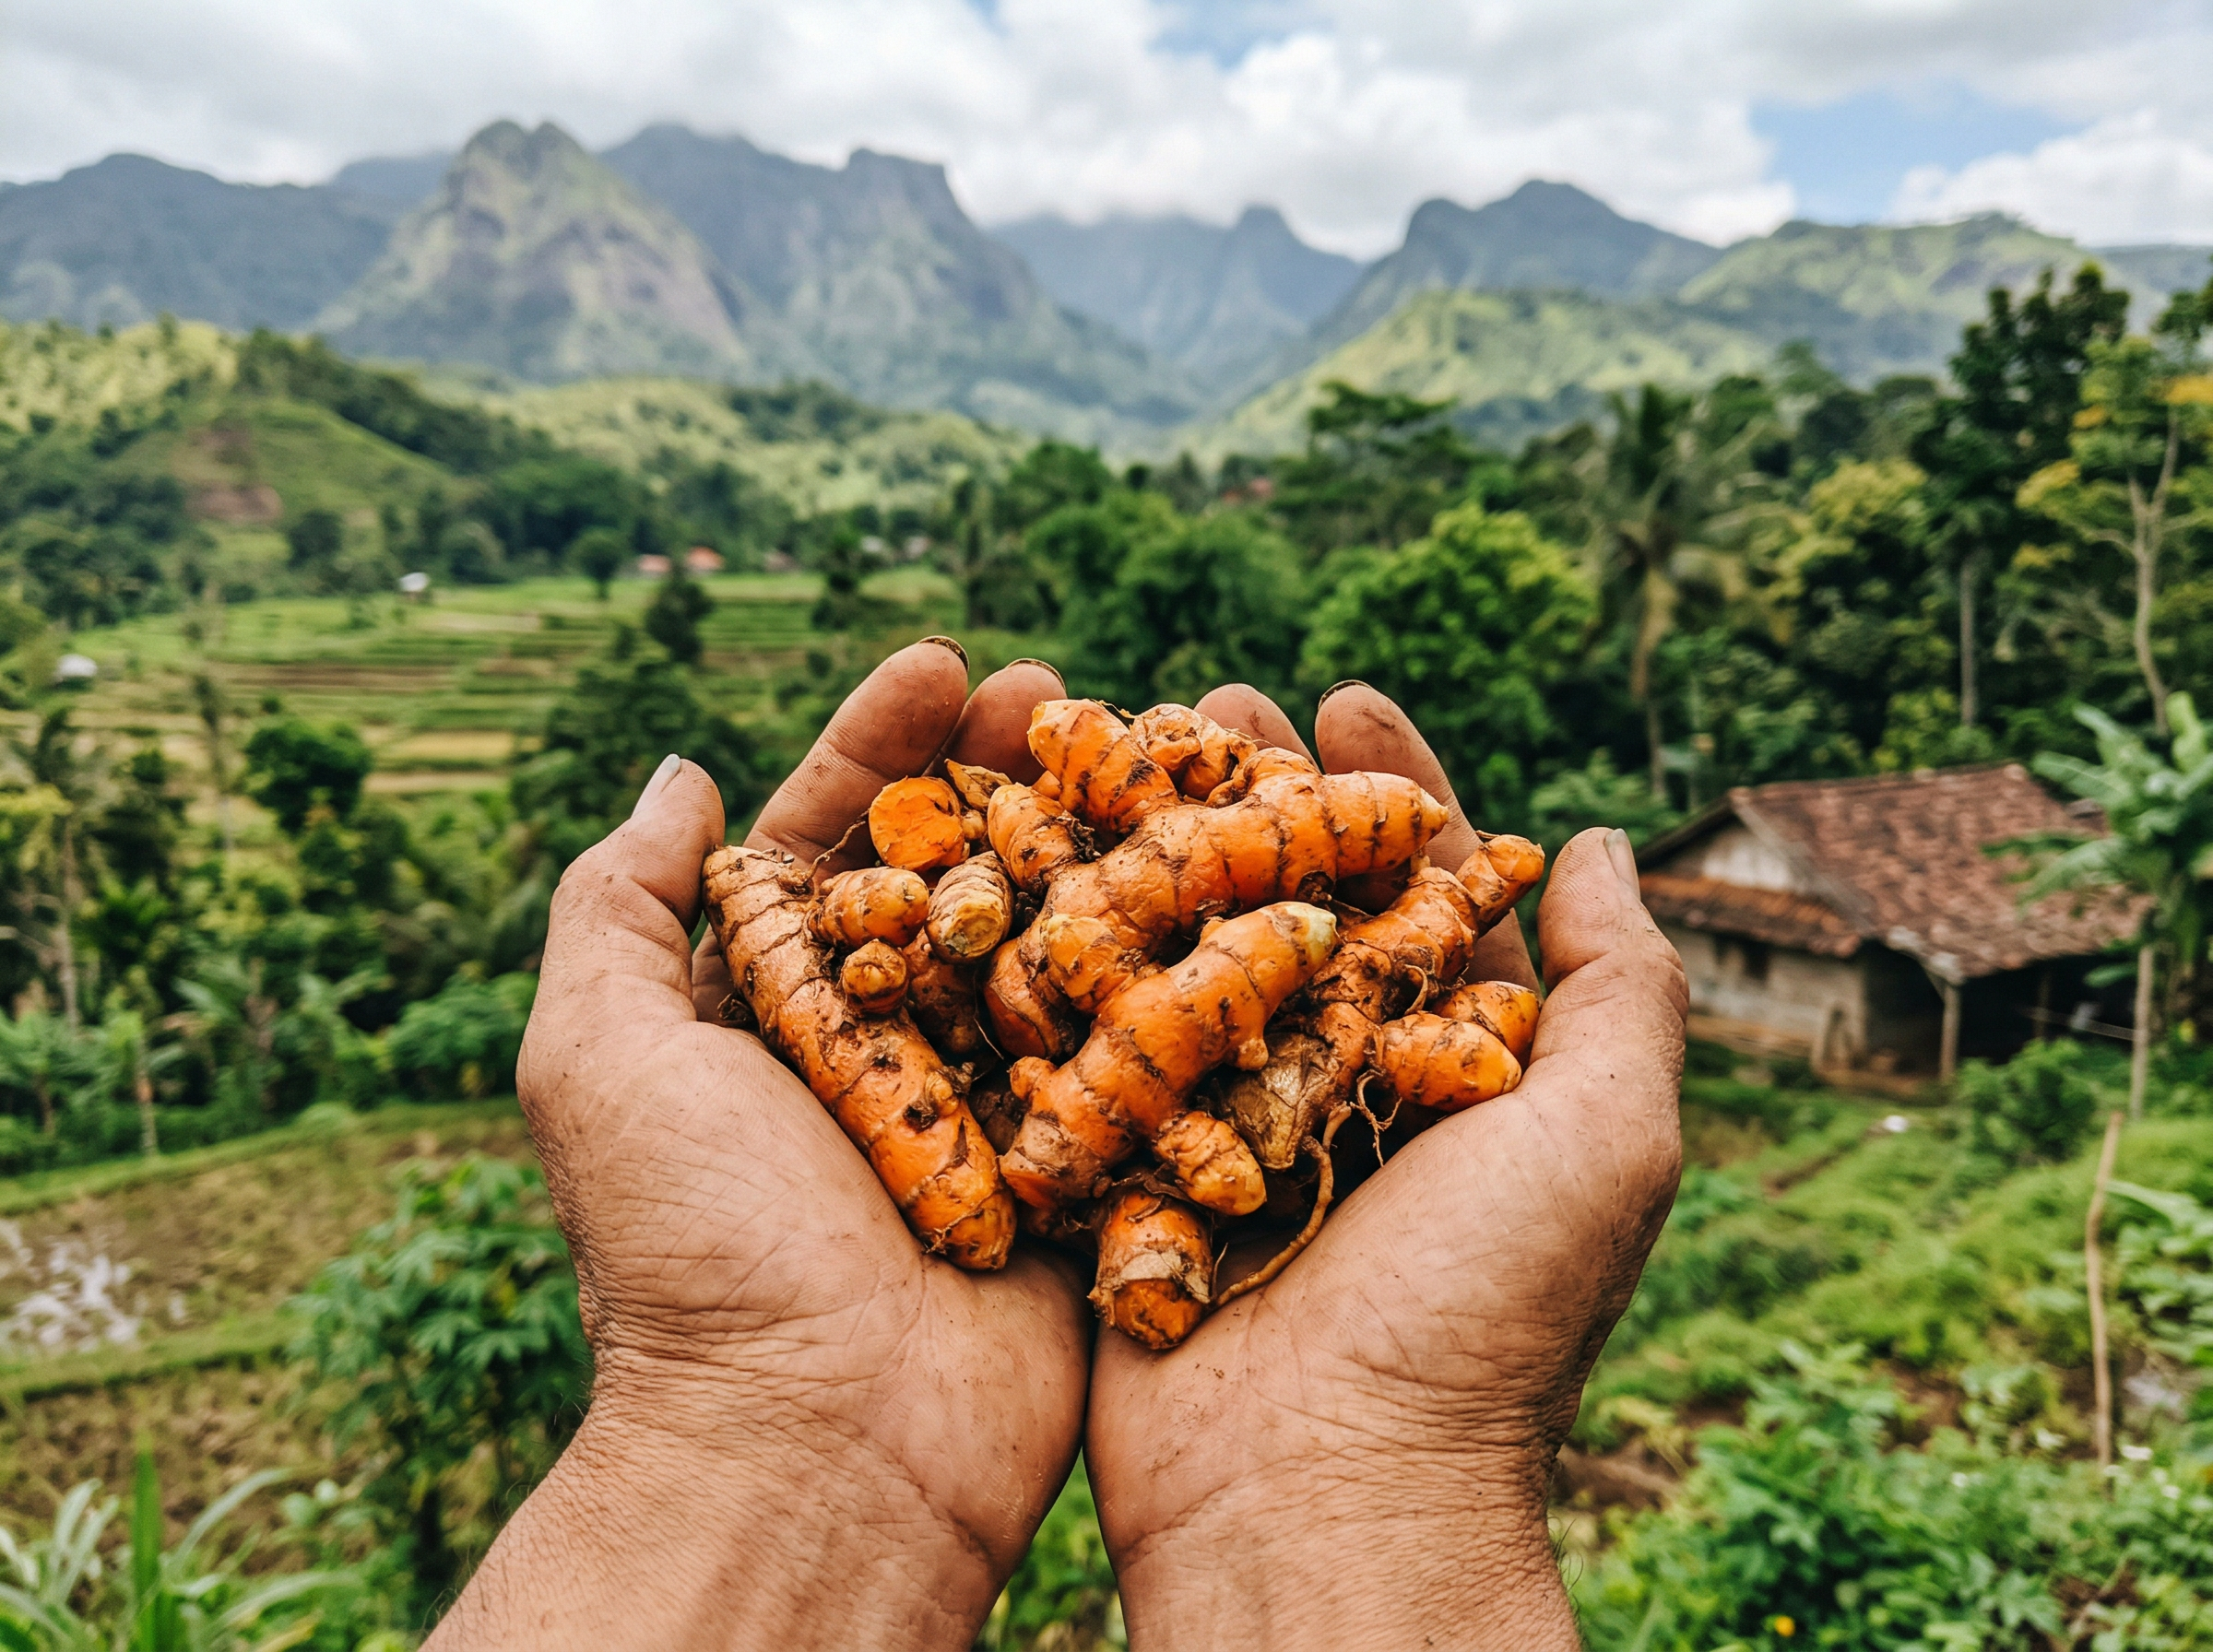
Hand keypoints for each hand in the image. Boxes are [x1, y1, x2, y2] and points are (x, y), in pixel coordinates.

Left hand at [430, 642, 1088, 1651]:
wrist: (819, 1448)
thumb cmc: (693, 1251)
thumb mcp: (595, 1063)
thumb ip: (610, 910)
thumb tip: (678, 775)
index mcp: (763, 1015)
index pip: (820, 840)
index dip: (876, 746)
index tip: (941, 662)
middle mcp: (875, 1048)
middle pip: (947, 872)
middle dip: (998, 772)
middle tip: (1059, 690)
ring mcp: (982, 1107)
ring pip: (1045, 943)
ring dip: (1090, 843)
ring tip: (1148, 752)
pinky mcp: (1072, 1167)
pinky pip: (1122, 1047)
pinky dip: (1163, 964)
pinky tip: (1212, 875)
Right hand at [1084, 683, 1687, 1649]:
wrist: (1323, 1495)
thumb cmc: (1483, 1317)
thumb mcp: (1608, 1136)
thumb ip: (1624, 984)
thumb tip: (1597, 836)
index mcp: (1460, 1070)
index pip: (1427, 889)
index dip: (1392, 784)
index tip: (1346, 689)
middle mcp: (1342, 1088)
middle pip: (1297, 899)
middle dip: (1256, 792)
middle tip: (1211, 695)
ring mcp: (1229, 1130)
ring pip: (1190, 956)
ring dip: (1155, 850)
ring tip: (1111, 748)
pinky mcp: (1132, 1176)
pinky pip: (1099, 1048)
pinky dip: (1070, 959)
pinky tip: (1031, 863)